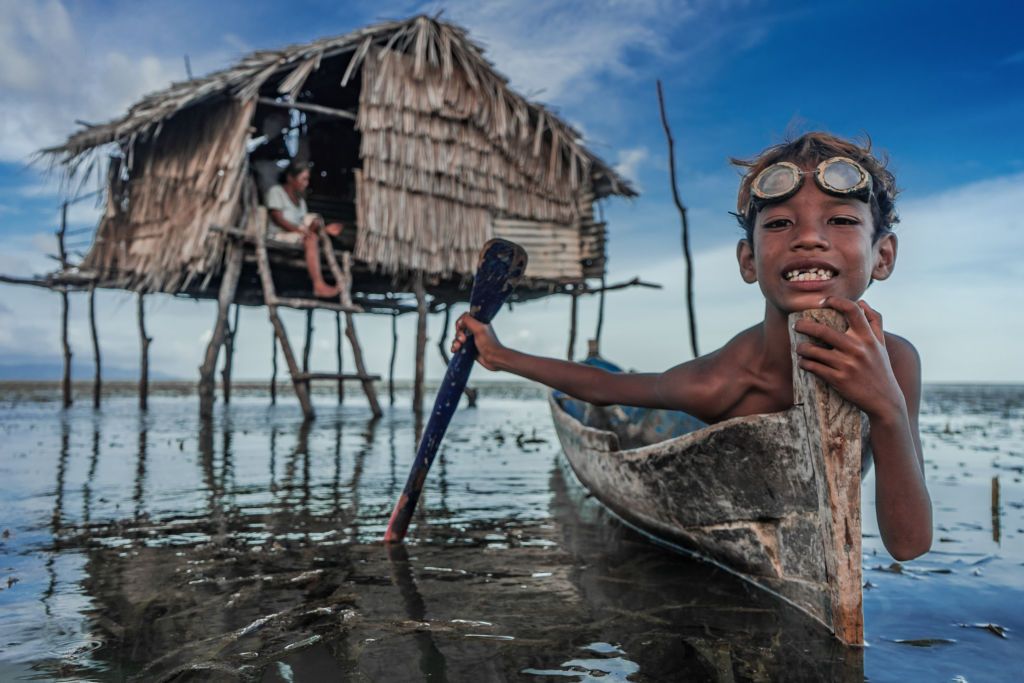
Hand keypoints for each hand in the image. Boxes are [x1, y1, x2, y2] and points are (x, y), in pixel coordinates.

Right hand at [452, 313, 505, 370]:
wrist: (493, 359)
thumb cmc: (490, 345)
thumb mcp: (480, 329)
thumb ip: (469, 321)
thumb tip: (460, 321)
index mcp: (479, 322)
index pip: (465, 318)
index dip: (461, 323)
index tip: (461, 328)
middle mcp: (475, 330)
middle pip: (460, 328)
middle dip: (458, 334)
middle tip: (463, 339)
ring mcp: (471, 339)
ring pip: (458, 337)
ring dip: (456, 341)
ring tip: (459, 346)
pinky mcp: (469, 347)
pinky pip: (458, 345)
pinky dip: (455, 347)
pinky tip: (456, 349)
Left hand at [793, 297, 903, 418]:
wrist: (884, 400)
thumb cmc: (880, 368)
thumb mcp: (881, 344)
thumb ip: (874, 321)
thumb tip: (862, 301)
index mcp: (867, 337)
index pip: (852, 310)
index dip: (835, 301)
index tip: (823, 301)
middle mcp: (857, 349)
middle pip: (823, 331)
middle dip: (804, 326)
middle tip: (796, 325)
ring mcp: (847, 365)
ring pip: (813, 350)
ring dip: (801, 348)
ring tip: (800, 348)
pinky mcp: (838, 380)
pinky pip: (813, 367)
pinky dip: (804, 363)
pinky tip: (803, 362)